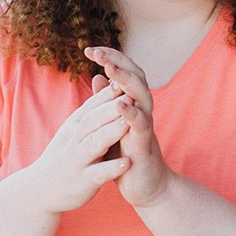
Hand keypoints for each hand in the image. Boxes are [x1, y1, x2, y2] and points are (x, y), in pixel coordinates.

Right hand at [17, 71, 129, 213]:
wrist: (39, 191)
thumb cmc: (64, 156)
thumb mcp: (75, 130)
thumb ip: (93, 110)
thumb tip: (110, 83)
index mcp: (75, 125)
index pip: (93, 105)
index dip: (109, 92)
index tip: (126, 77)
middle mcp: (74, 140)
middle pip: (94, 120)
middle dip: (112, 107)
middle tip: (132, 95)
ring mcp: (77, 161)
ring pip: (95, 143)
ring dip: (111, 132)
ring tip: (128, 123)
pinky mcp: (82, 181)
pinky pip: (98, 174)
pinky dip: (111, 169)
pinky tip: (126, 163)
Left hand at [86, 47, 173, 206]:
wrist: (145, 187)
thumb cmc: (127, 155)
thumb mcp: (112, 124)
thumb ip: (107, 101)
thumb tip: (98, 77)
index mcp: (133, 104)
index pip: (125, 72)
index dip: (110, 58)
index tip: (90, 49)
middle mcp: (142, 110)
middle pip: (136, 76)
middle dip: (117, 62)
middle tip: (96, 52)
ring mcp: (145, 126)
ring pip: (141, 95)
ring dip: (125, 81)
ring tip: (109, 69)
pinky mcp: (145, 144)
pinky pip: (141, 125)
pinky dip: (131, 113)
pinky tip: (120, 104)